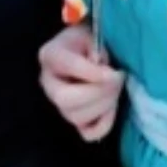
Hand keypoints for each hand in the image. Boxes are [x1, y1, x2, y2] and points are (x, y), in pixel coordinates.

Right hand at [39, 23, 123, 141]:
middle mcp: (48, 83)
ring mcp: (58, 105)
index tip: (113, 73)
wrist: (85, 50)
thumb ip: (96, 47)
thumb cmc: (89, 41)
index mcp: (51, 56)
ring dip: (104, 105)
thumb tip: (102, 69)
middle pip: (65, 99)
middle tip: (118, 80)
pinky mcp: (74, 120)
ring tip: (116, 89)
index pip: (67, 67)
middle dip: (96, 93)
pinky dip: (104, 124)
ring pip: (76, 117)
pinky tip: (111, 108)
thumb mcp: (91, 33)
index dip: (92, 73)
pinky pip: (88, 133)